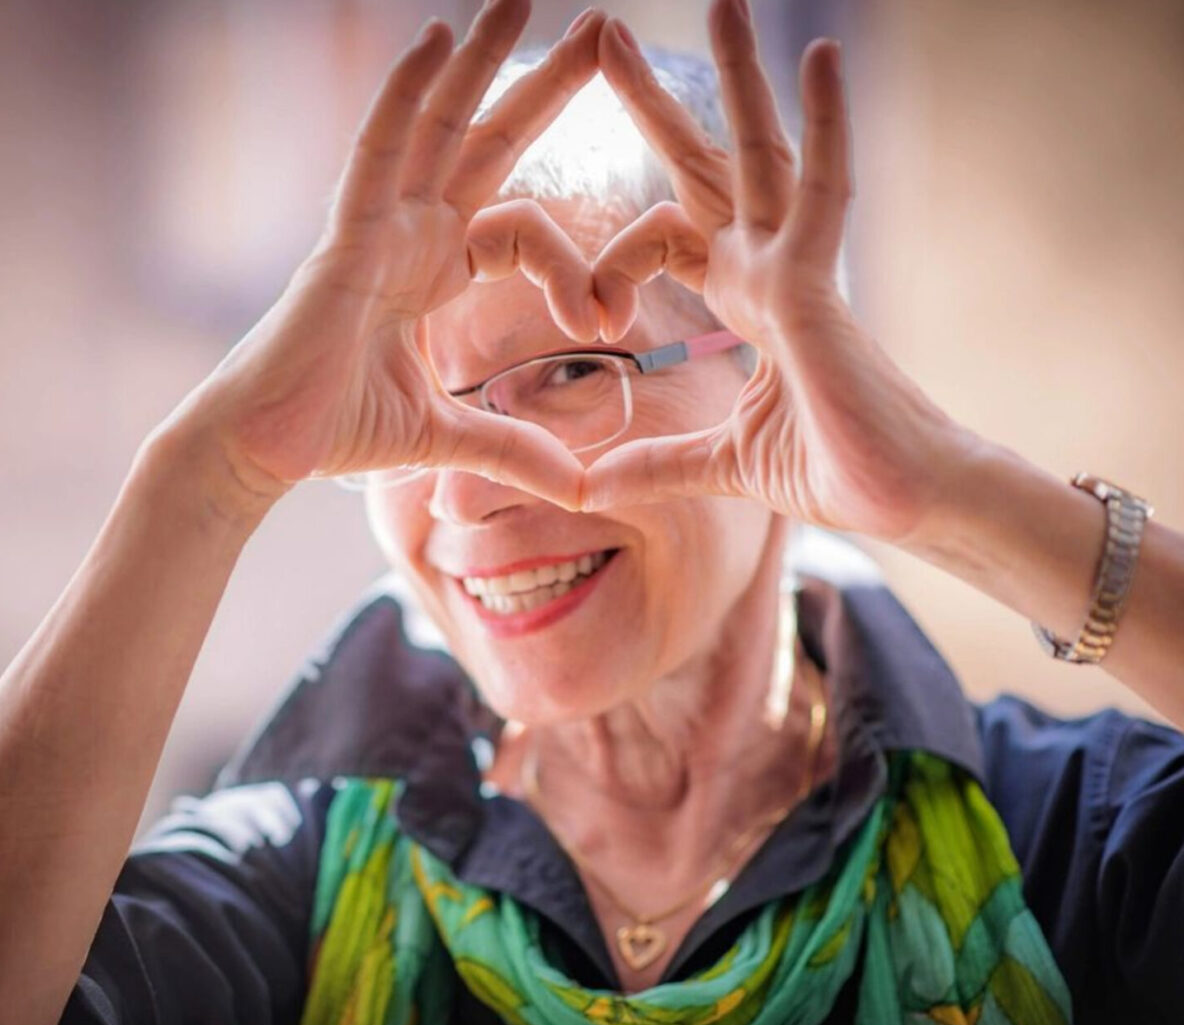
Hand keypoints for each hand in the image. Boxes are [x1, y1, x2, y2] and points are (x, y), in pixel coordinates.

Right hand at [187, 1, 606, 513]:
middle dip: (543, 85)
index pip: (522, 228)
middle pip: (486, 141)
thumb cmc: (333, 431)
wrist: (262, 452)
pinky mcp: (343, 239)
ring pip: (435, 126)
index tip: (608, 316)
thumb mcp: (446, 436)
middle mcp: (408, 234)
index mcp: (433, 271)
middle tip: (600, 27)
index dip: (574, 263)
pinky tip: (432, 41)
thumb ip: (512, 447)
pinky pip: (376, 152)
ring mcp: (374, 227)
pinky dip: (403, 96)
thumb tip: (580, 485)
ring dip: (477, 60)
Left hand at [579, 0, 975, 543]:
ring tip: (724, 1)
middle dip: (656, 105)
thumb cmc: (836, 472)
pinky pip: (823, 190)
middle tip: (608, 36)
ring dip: (738, 77)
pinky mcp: (822, 288)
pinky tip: (817, 52)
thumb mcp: (718, 464)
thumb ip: (654, 463)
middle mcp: (769, 270)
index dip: (611, 262)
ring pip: (762, 153)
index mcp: (745, 300)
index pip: (665, 237)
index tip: (586, 318)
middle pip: (705, 166)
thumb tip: (585, 487)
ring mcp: (797, 270)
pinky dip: (824, 123)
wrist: (908, 505)